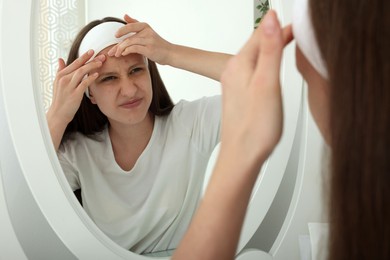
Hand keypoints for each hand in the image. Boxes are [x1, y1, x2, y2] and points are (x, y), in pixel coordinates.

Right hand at [47, 51, 104, 124]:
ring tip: (101, 63)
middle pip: (79, 66)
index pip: (75, 63)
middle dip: (91, 59)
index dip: (84, 56)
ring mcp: (69, 86)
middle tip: (102, 56)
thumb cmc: (60, 98)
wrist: (58, 113)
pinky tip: (96, 74)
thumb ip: (60, 70)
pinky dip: (90, 78)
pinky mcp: (74, 94)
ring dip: (92, 66)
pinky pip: (83, 83)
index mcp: (61, 75)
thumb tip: (60, 59)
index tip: (92, 51)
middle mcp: (64, 79)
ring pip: (81, 72)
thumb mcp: (58, 83)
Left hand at [107, 14, 172, 64]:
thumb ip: (135, 24)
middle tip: (111, 52)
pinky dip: (127, 51)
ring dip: (120, 49)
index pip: (130, 26)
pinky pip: (134, 48)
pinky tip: (124, 54)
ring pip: (129, 42)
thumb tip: (125, 15)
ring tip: (116, 55)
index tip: (115, 36)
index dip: (121, 31)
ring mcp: (148, 40)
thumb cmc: (158, 44)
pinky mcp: (149, 49)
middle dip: (117, 45)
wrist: (170, 53)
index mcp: (145, 26)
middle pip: (127, 37)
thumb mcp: (147, 31)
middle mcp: (147, 32)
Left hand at [219, 11, 292, 165]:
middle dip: (277, 35)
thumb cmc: (254, 128)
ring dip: (272, 49)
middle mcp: (234, 72)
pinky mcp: (241, 95)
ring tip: (288, 43)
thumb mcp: (267, 83)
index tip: (301, 26)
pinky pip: (255, 71)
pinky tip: (273, 70)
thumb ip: (270, 50)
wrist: (242, 156)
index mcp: (239, 65)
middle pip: (258, 44)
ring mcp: (236, 84)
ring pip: (257, 58)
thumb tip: (270, 19)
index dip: (282, 28)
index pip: (262, 34)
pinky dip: (268, 65)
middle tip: (298, 31)